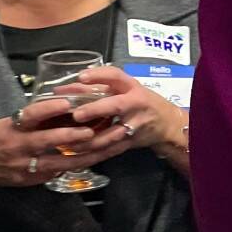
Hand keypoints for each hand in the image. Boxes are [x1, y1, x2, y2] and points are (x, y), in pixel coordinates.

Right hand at [0, 100, 103, 188]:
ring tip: (105, 146)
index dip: (49, 108)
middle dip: (73, 136)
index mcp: (11, 127)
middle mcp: (19, 146)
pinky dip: (76, 165)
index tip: (68, 103)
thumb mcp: (6, 123)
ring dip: (84, 155)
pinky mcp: (32, 180)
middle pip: (48, 141)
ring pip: (59, 161)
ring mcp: (26, 166)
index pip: (30, 115)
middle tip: (93, 130)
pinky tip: (95, 159)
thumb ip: (31, 118)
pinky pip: (58, 172)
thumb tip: (63, 107)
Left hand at [61, 66, 186, 167]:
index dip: (99, 75)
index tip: (81, 77)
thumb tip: (65, 90)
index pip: (116, 76)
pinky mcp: (130, 143)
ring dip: (90, 140)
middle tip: (77, 114)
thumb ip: (97, 88)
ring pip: (112, 134)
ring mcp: (134, 126)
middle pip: (116, 106)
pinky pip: (110, 151)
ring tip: (70, 141)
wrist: (167, 124)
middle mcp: (135, 105)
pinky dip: (93, 155)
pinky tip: (77, 156)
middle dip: (96, 110)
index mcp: (132, 88)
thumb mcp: (126, 89)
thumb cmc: (142, 101)